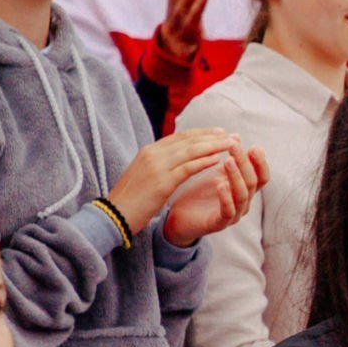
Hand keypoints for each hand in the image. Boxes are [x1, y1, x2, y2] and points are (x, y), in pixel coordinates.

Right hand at [109, 128, 240, 233]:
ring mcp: (156, 167)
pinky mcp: (161, 183)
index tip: (221, 131)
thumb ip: (159, 163)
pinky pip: (187, 168)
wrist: (113, 215)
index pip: (181, 137)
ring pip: (191, 151)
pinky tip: (219, 160)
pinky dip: (204, 162)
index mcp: (149, 151)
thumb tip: (176, 157)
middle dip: (214, 137)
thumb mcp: (144, 174)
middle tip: (235, 135)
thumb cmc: (131, 198)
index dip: (203, 133)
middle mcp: (152, 154)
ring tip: (233, 144)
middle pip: (189, 140)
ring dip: (214, 146)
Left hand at [162, 143, 269, 247]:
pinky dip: (226, 198)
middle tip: (234, 147)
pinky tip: (220, 185)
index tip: (254, 146)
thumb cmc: (199, 194)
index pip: (262, 176)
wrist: (178, 217)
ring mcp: (234, 214)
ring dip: (236, 176)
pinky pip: (228, 211)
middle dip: (245, 163)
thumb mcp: (216, 173)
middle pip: (253, 182)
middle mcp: (244, 202)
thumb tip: (237, 137)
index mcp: (245, 190)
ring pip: (242, 195)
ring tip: (227, 161)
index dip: (260, 162)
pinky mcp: (219, 224)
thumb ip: (230, 160)